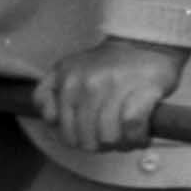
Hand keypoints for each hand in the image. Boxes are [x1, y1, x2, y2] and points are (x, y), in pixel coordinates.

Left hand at [35, 36, 187, 158]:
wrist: (144, 45)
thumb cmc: (105, 66)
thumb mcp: (67, 71)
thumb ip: (46, 95)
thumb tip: (50, 122)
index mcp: (65, 76)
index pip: (57, 124)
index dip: (72, 137)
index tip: (85, 132)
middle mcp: (87, 81)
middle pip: (85, 138)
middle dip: (98, 145)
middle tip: (109, 137)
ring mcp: (114, 85)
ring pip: (108, 137)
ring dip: (120, 145)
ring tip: (125, 137)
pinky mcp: (143, 91)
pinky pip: (132, 130)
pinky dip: (137, 139)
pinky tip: (140, 136)